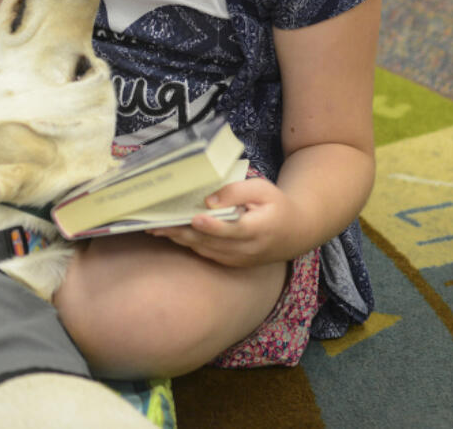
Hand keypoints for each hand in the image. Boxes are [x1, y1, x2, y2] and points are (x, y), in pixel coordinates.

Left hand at [148, 177, 307, 267]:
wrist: (296, 232)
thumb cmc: (276, 205)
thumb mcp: (263, 189)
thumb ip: (237, 192)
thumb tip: (209, 201)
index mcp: (258, 229)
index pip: (233, 229)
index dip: (213, 226)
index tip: (195, 218)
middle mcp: (248, 249)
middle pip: (211, 242)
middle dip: (182, 232)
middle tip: (157, 224)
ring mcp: (239, 259)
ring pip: (205, 250)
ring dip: (180, 240)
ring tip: (156, 229)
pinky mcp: (233, 263)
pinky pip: (207, 254)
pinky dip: (188, 245)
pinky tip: (171, 234)